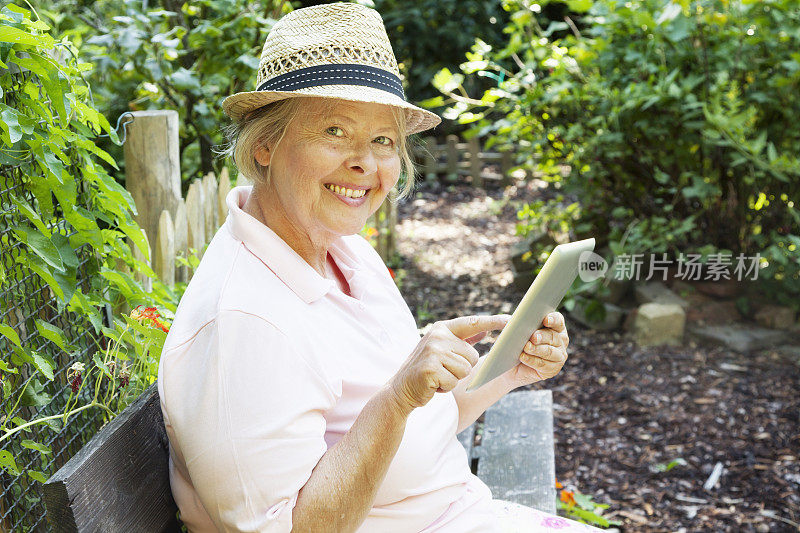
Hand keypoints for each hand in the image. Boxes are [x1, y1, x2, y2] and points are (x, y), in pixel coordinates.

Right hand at [387, 314, 509, 414]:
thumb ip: (462, 340)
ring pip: (465, 370)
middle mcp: (438, 336)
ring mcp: (433, 351)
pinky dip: (445, 387)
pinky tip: (433, 384)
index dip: (494, 321)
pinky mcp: (431, 368)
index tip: (512, 320)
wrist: (401, 389)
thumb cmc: (425, 369)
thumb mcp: (442, 349)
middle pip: (472, 356)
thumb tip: (484, 331)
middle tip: (442, 370)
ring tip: (437, 377)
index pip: (473, 322)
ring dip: (453, 379)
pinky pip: (454, 381)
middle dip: (461, 368)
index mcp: (442, 329)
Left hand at [502, 312, 568, 389]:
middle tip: (533, 337)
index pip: (558, 320)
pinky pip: (543, 364)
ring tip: (526, 347)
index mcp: (554, 327)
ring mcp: (558, 355)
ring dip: (537, 349)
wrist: (510, 366)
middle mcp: (560, 340)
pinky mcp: (552, 369)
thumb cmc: (515, 343)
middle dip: (542, 336)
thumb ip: (511, 322)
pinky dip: (532, 360)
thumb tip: (511, 320)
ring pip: (549, 351)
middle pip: (553, 336)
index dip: (553, 319)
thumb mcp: (512, 330)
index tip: (546, 320)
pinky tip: (523, 357)